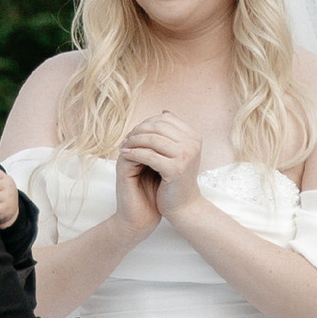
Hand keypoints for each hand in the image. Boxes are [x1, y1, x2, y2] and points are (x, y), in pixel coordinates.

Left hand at [117, 107, 202, 221]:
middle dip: (137, 131)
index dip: (146, 123)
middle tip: (125, 140)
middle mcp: (192, 143)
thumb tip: (164, 111)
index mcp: (194, 136)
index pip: (165, 119)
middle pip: (157, 126)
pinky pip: (148, 155)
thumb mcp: (177, 151)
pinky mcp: (175, 169)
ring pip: (152, 139)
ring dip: (133, 141)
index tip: (133, 132)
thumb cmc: (177, 179)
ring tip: (123, 147)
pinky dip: (134, 153)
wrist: (183, 205)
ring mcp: (185, 155)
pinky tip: (125, 156)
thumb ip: (171, 133)